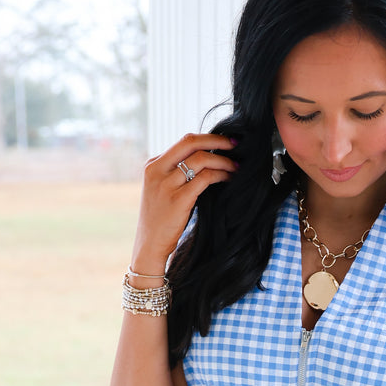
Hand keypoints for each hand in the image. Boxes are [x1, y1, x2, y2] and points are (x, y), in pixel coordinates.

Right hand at [130, 131, 238, 274]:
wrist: (149, 246)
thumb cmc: (160, 220)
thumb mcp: (161, 190)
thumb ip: (175, 173)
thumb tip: (205, 159)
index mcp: (153, 165)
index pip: (184, 142)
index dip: (208, 139)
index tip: (224, 142)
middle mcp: (157, 170)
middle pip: (191, 142)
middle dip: (217, 140)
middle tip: (236, 144)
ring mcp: (166, 185)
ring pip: (201, 159)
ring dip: (223, 160)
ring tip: (236, 167)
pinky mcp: (178, 199)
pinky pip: (205, 178)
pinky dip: (221, 175)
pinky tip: (229, 179)